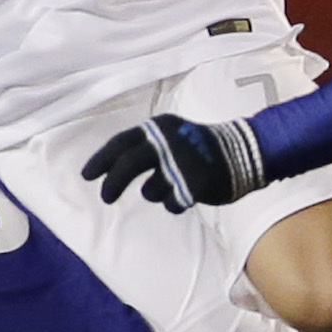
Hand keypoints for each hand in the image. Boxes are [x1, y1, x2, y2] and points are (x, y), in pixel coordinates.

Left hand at [82, 114, 262, 211]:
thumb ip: (145, 147)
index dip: (101, 161)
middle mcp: (168, 142)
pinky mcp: (195, 184)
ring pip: (151, 190)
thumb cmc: (200, 146)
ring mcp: (182, 163)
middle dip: (112, 184)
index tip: (86, 176)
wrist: (245, 152)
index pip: (121, 143)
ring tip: (169, 188)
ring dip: (154, 194)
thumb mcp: (172, 135)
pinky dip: (175, 204)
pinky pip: (172, 204)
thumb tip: (111, 167)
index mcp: (160, 128)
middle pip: (128, 165)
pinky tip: (186, 196)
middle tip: (106, 198)